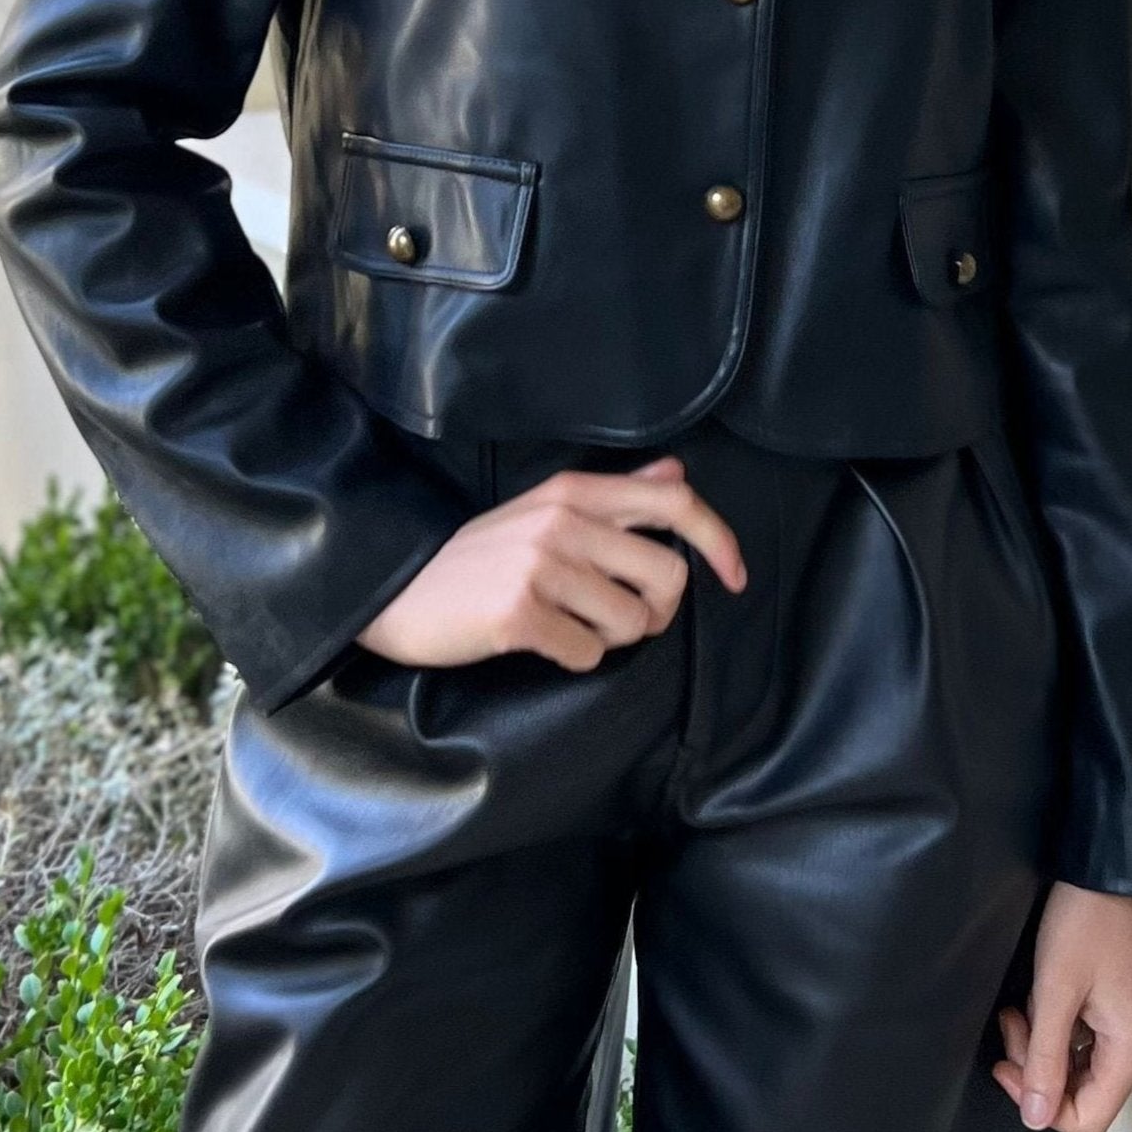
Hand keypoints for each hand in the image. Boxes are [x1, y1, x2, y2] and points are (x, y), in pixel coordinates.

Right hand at [355, 455, 745, 670]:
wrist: (395, 591)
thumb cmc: (477, 558)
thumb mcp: (544, 510)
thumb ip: (615, 494)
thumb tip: (676, 474)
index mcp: (573, 492)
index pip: (677, 503)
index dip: (720, 542)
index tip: (736, 578)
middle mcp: (562, 520)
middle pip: (669, 576)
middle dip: (656, 611)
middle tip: (617, 618)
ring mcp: (541, 566)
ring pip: (634, 622)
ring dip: (611, 638)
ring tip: (568, 626)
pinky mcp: (521, 613)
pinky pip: (589, 654)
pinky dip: (573, 658)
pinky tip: (537, 642)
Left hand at [993, 887, 1131, 1131]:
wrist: (1111, 873)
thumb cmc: (1086, 924)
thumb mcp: (1055, 992)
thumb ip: (1044, 1059)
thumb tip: (1035, 1118)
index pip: (1087, 1120)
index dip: (1040, 1104)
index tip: (1008, 1064)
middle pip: (1082, 1096)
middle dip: (1038, 1069)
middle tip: (1014, 1022)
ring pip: (1079, 1069)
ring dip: (1043, 1046)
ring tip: (1025, 1003)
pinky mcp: (1125, 1014)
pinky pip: (1086, 1044)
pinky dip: (1059, 1029)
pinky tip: (1043, 998)